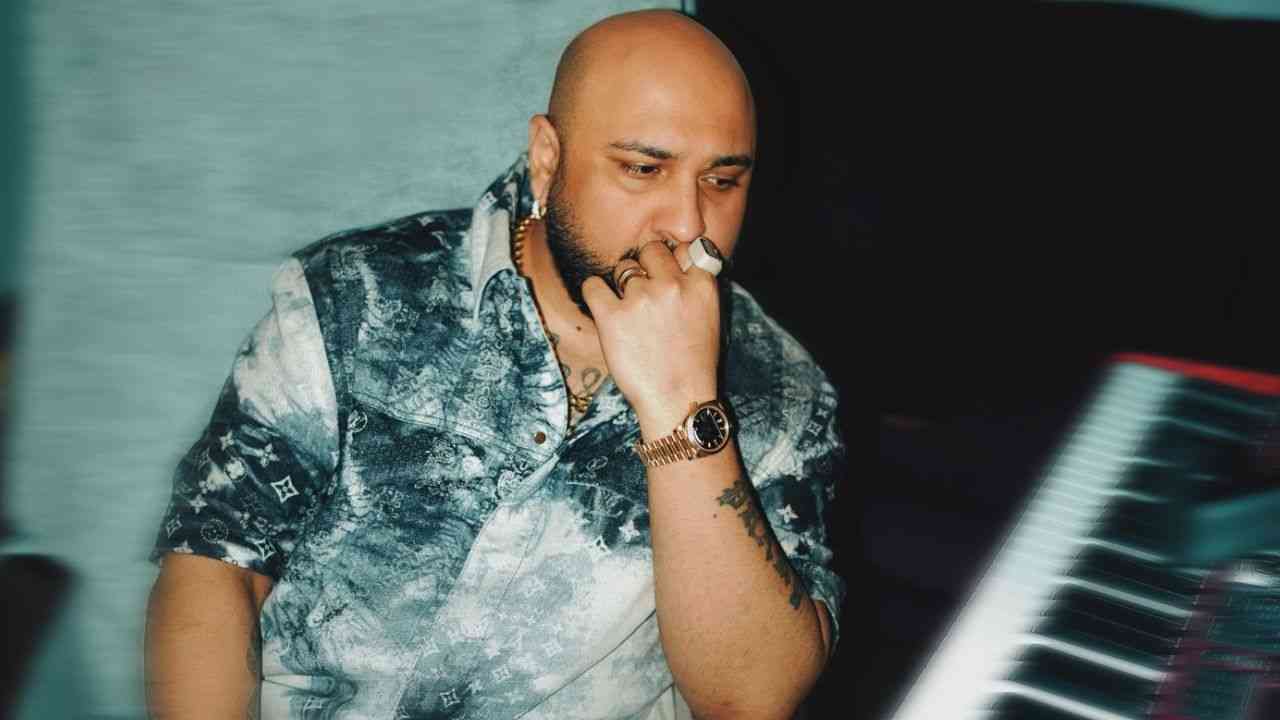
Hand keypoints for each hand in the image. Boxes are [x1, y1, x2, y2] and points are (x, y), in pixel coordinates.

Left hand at [582, 240, 721, 434]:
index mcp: (701, 284)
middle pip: (651, 250)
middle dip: (645, 266)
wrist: (678, 401)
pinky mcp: (612, 315)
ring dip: (622, 284)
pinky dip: (595, 294)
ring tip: (628, 312)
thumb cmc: (693, 365)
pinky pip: (593, 285)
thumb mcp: (709, 318)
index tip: (665, 273)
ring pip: (623, 267)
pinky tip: (604, 311)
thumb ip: (694, 286)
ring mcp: (641, 299)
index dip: (672, 259)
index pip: (684, 247)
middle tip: (643, 292)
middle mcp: (672, 285)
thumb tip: (674, 262)